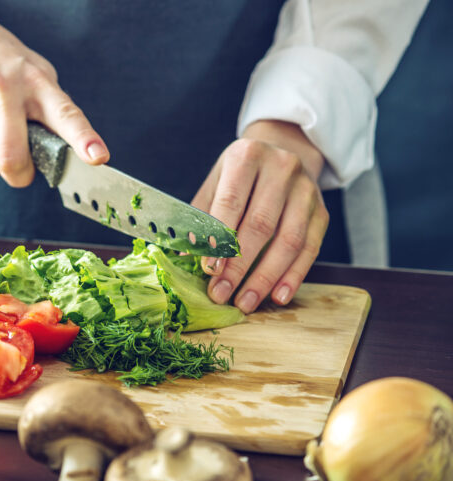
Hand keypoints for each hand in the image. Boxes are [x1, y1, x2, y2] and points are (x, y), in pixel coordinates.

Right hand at [0, 0, 108, 186]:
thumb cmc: (2, 61)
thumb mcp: (35, 73)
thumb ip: (52, 110)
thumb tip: (68, 153)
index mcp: (37, 82)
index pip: (65, 114)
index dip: (83, 139)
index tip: (98, 157)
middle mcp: (5, 90)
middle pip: (12, 160)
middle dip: (18, 176)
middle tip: (20, 168)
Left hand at [191, 120, 328, 313]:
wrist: (283, 151)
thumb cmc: (240, 175)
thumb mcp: (215, 184)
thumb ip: (201, 218)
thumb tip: (186, 257)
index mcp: (247, 157)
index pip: (231, 202)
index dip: (220, 238)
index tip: (209, 270)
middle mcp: (282, 168)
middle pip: (261, 225)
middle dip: (239, 266)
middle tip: (222, 294)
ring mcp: (306, 190)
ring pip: (289, 241)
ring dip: (266, 278)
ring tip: (246, 302)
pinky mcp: (322, 211)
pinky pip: (310, 249)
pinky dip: (293, 276)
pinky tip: (277, 296)